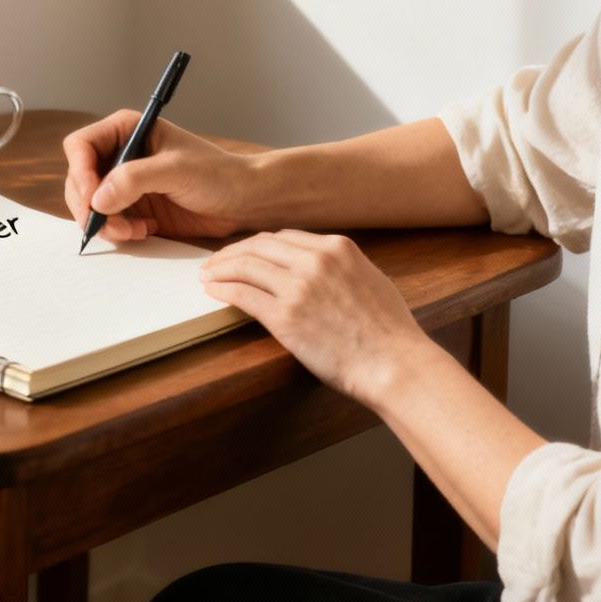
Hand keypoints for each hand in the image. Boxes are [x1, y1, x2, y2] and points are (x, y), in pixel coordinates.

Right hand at [62, 111, 252, 240]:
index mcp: (126, 130)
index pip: (81, 146)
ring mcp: (124, 182)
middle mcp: (120, 154)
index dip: (80, 172)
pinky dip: (118, 231)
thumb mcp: (175, 170)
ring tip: (132, 230)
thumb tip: (97, 199)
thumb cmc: (217, 173)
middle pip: (78, 179)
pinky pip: (107, 222)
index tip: (94, 199)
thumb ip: (134, 180)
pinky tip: (145, 230)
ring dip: (104, 223)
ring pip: (89, 204)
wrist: (242, 200)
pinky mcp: (132, 207)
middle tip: (108, 225)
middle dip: (89, 205)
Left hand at [199, 229, 431, 405]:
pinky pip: (243, 294)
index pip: (284, 237)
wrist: (393, 363)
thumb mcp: (370, 279)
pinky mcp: (285, 316)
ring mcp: (298, 287)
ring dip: (220, 268)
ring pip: (245, 265)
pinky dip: (223, 289)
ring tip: (207, 274)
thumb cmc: (388, 331)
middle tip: (215, 261)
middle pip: (259, 246)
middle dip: (233, 252)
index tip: (245, 252)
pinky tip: (212, 291)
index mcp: (337, 247)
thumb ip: (341, 267)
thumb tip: (318, 268)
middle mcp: (315, 260)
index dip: (258, 245)